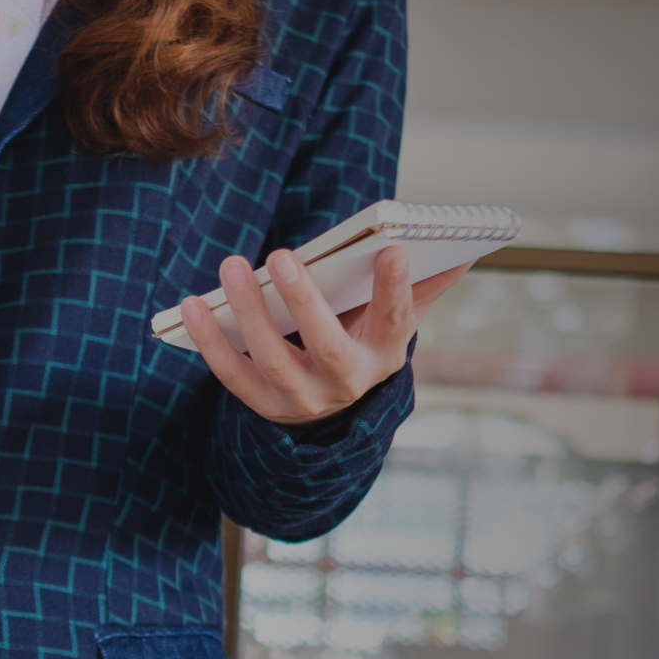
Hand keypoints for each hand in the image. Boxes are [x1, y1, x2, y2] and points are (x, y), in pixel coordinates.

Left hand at [179, 246, 473, 427]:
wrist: (331, 413)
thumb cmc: (362, 344)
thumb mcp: (394, 322)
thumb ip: (422, 286)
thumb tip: (466, 245)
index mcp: (383, 354)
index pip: (396, 319)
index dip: (395, 286)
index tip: (394, 247)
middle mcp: (344, 382)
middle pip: (326, 346)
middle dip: (304, 302)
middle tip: (281, 254)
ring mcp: (300, 398)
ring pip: (272, 358)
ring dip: (249, 311)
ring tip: (232, 265)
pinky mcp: (261, 402)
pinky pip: (230, 371)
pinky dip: (209, 339)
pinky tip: (191, 304)